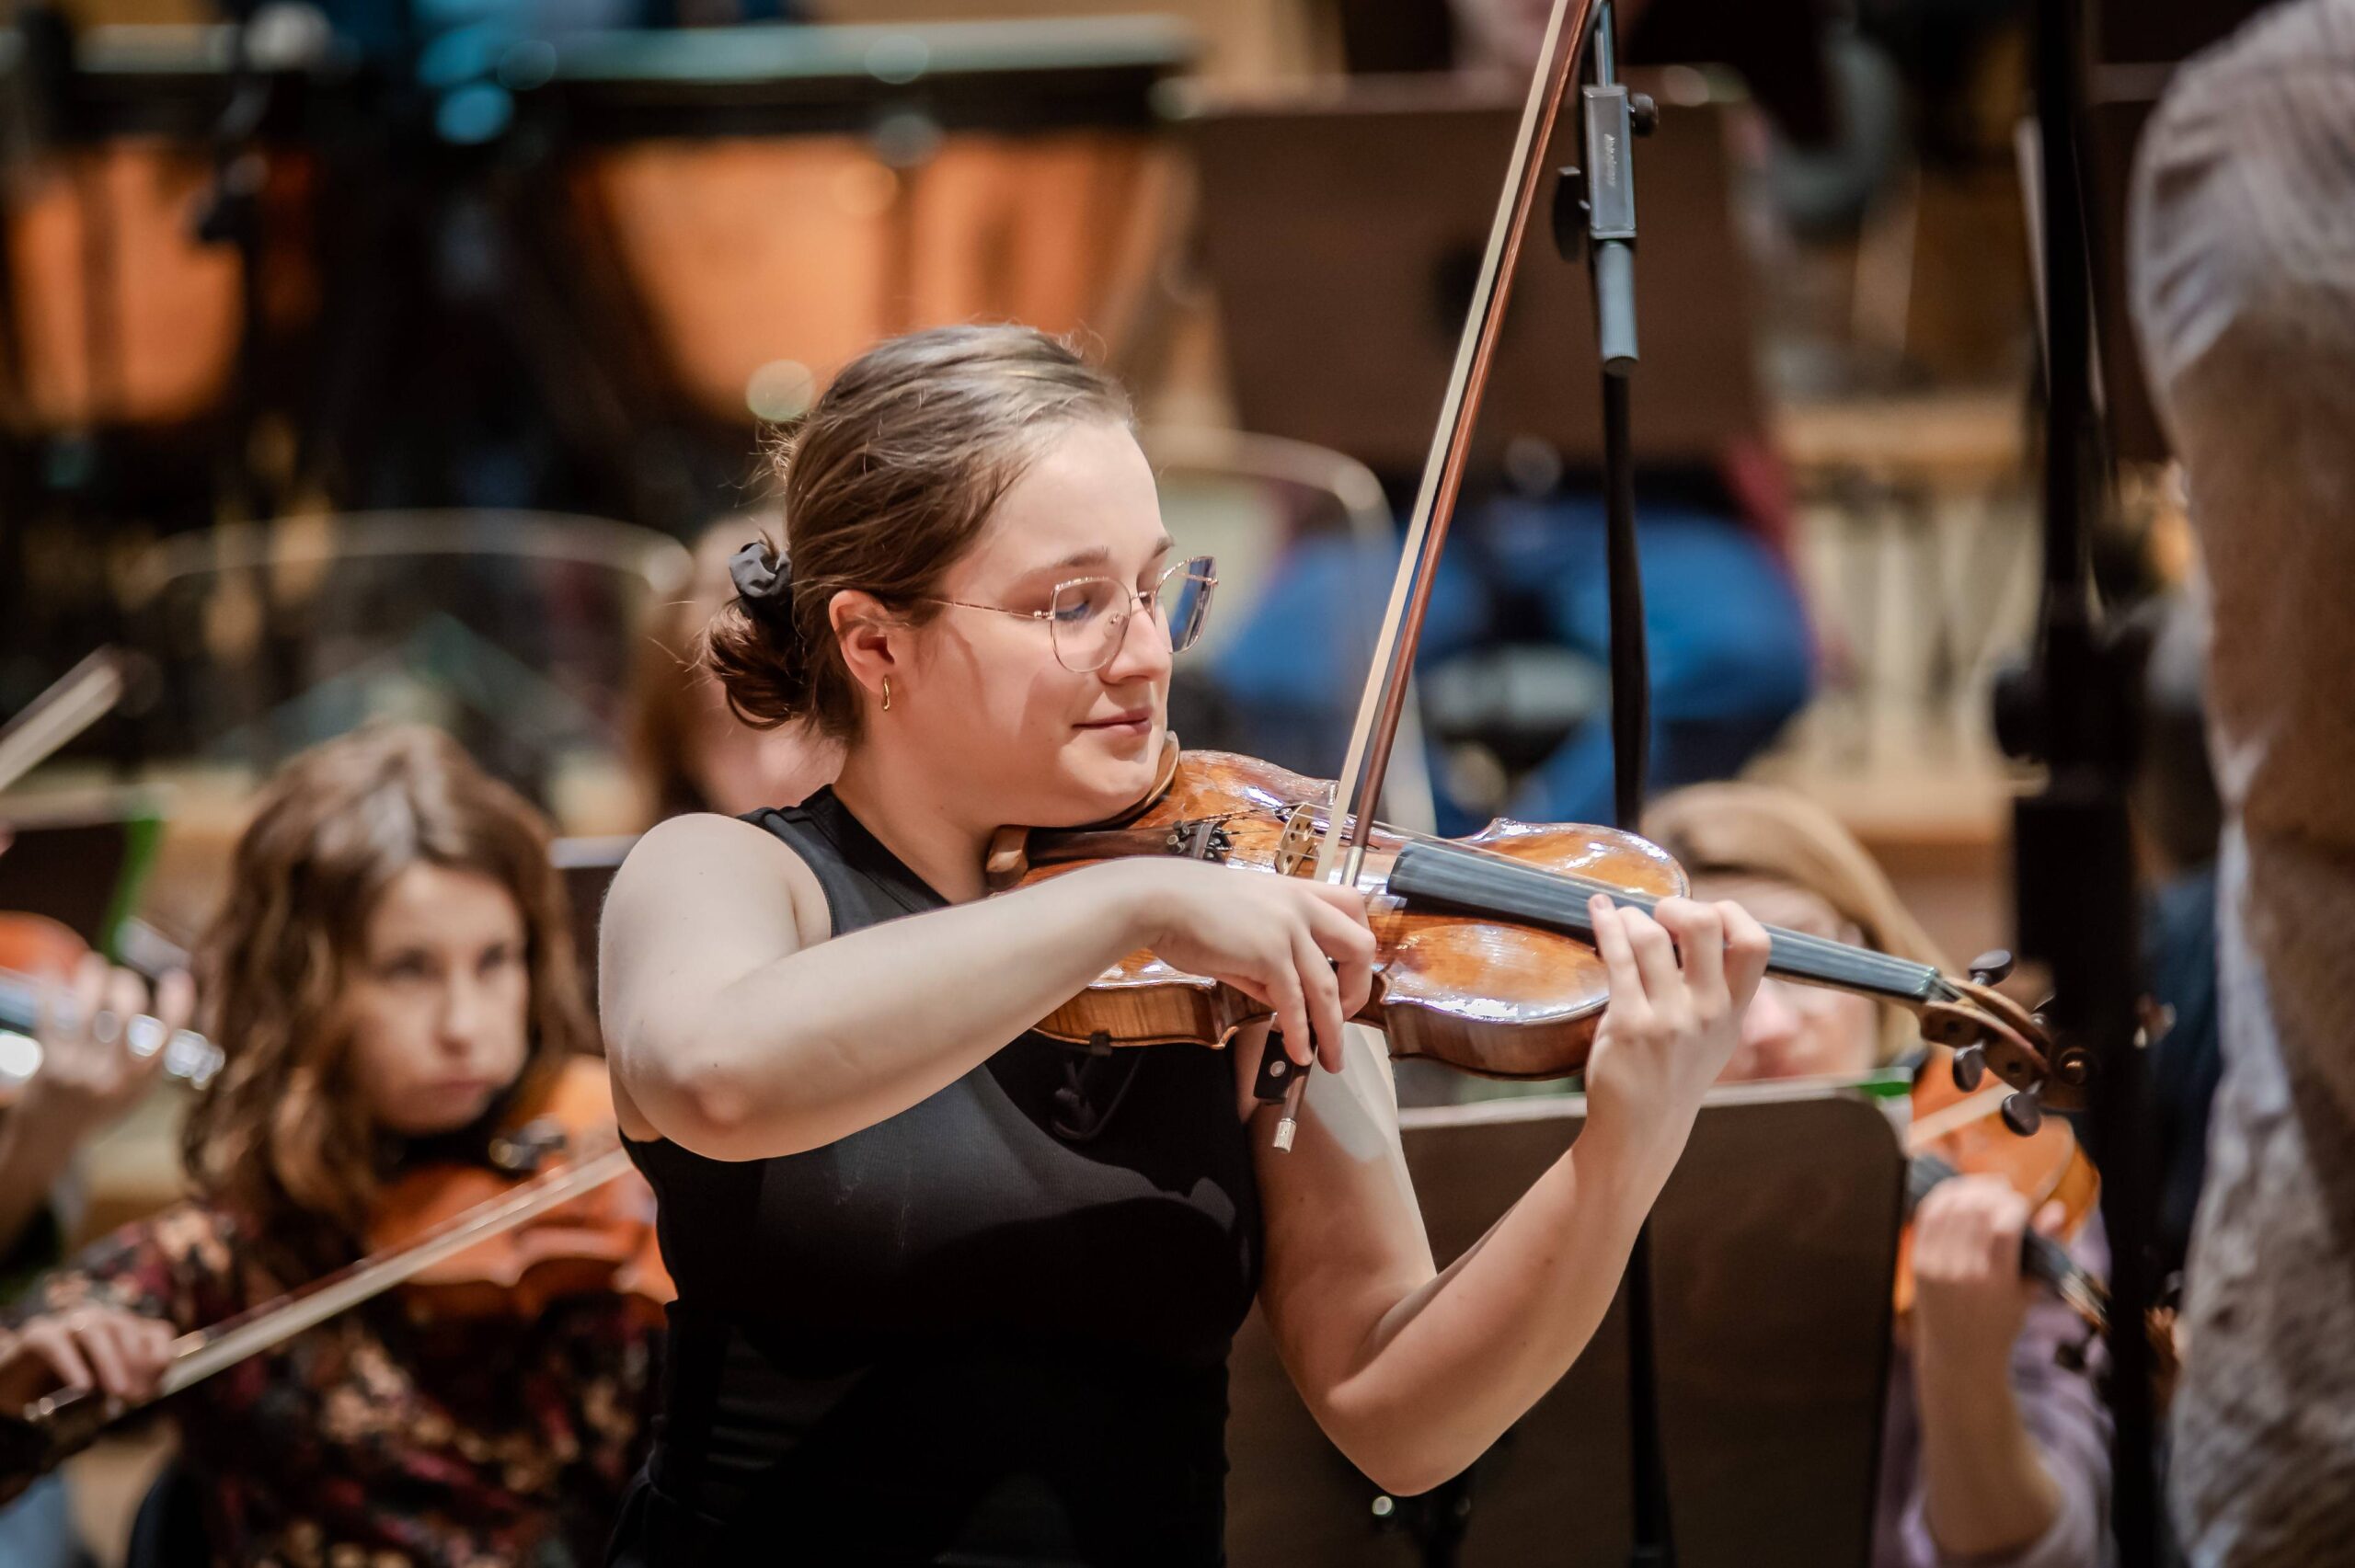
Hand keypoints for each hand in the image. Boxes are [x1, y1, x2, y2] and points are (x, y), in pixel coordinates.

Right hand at [0, 1304, 174, 1408]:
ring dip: (112, 1362)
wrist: (14, 1386)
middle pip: (127, 1329)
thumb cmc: (65, 1387)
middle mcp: (99, 1320)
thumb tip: (144, 1391)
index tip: (153, 1391)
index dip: (161, 1359)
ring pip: (95, 1331)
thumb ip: (126, 1386)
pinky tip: (83, 1387)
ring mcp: (67, 1323)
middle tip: (135, 1398)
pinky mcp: (38, 1335)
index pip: (158, 1332)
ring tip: (118, 1392)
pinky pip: (57, 1344)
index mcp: (123, 1330)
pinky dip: (73, 1364)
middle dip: (137, 1364)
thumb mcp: (103, 1389)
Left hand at [25, 956, 194, 1143]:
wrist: (49, 1138)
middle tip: (121, 977)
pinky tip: (50, 969)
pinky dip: (51, 990)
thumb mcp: (134, 1091)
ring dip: (93, 979)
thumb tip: (167, 1002)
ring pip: (88, 1012)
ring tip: (94, 964)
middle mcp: (112, 1079)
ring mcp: (78, 1072)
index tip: (179, 977)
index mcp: (141, 1084)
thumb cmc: (99, 1104)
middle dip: (126, 986)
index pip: (168, 1037)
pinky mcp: (47, 1066)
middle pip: (125, 1017)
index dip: (178, 1004)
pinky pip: (50, 1018)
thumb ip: (148, 1057)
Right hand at [1117, 859, 1376, 1072]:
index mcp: (1297, 892)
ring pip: (1327, 988)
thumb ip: (1269, 958)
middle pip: (1360, 946)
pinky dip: (1299, 1033)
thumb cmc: (1189, 908)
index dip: (1357, 944)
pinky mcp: (1269, 955)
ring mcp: (1288, 930)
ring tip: (1330, 1059)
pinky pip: (1294, 1003)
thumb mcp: (1243, 925)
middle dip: (1359, 990)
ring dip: (1332, 1030)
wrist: (1159, 899)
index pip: (1352, 906)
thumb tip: (1283, 1000)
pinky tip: (1298, 1052)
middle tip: (1345, 1017)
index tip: (1347, 975)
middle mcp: (1301, 906)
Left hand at [1578, 896, 1770, 1178]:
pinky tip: (1597, 912)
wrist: (1641, 1128)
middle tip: (1656, 913)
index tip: (1704, 909)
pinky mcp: (1628, 1025)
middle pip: (1704, 925)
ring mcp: (1669, 1019)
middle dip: (1675, 905)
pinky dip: (1605, 925)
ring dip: (1629, 916)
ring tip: (1621, 920)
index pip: (1756, 943)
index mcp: (1734, 1011)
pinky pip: (1617, 958)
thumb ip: (1716, 988)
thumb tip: (1693, 923)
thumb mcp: (1714, 1035)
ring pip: (1651, 937)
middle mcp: (1708, 1012)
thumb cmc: (1671, 1072)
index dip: (1731, 913)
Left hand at [1911, 1175, 2059, 1374]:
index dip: (2016, 1205)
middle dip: (1993, 1192)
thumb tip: (2057, 1209)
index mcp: (1996, 1284)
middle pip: (1975, 1211)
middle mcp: (1962, 1273)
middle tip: (2006, 1191)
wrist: (1958, 1355)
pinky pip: (1927, 1216)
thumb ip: (2044, 1250)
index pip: (2003, 1228)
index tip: (2025, 1204)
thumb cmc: (2002, 1323)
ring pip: (1949, 1207)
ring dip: (1970, 1189)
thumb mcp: (2029, 1292)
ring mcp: (1936, 1267)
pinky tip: (1961, 1194)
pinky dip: (1944, 1197)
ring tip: (1986, 1188)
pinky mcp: (1918, 1262)